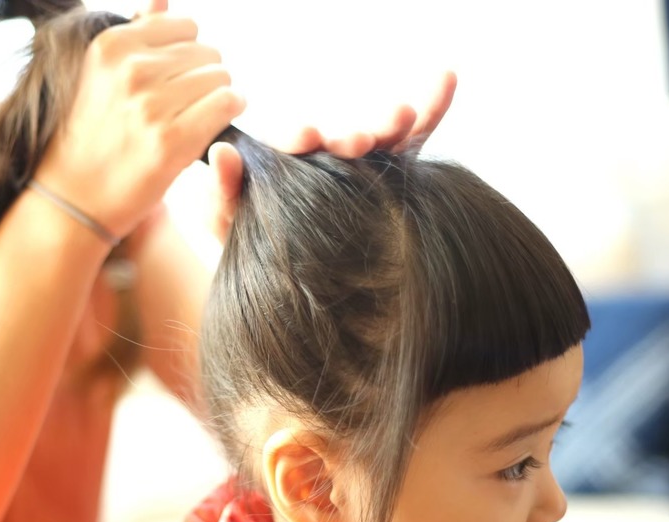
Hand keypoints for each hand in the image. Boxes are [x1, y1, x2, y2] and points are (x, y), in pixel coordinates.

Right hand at [34, 0, 245, 240]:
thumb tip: (162, 0)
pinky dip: (229, 111)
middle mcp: (131, 71)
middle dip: (205, 76)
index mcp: (111, 47)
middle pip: (207, 53)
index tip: (179, 79)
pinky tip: (214, 124)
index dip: (189, 54)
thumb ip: (134, 34)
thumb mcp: (99, 76)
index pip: (184, 27)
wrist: (73, 199)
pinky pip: (227, 104)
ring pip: (221, 78)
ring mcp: (151, 106)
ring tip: (195, 117)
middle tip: (187, 105)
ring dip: (218, 96)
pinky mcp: (172, 141)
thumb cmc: (90, 137)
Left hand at [207, 71, 456, 243]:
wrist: (283, 294)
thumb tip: (222, 153)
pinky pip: (413, 143)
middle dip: (352, 137)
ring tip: (402, 115)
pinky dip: (431, 110)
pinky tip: (445, 80)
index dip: (299, 139)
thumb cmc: (250, 254)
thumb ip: (223, 192)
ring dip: (393, 124)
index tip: (307, 138)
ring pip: (382, 140)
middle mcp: (326, 161)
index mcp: (287, 166)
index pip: (294, 147)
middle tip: (359, 141)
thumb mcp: (227, 225)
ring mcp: (361, 169)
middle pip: (344, 141)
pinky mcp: (390, 181)